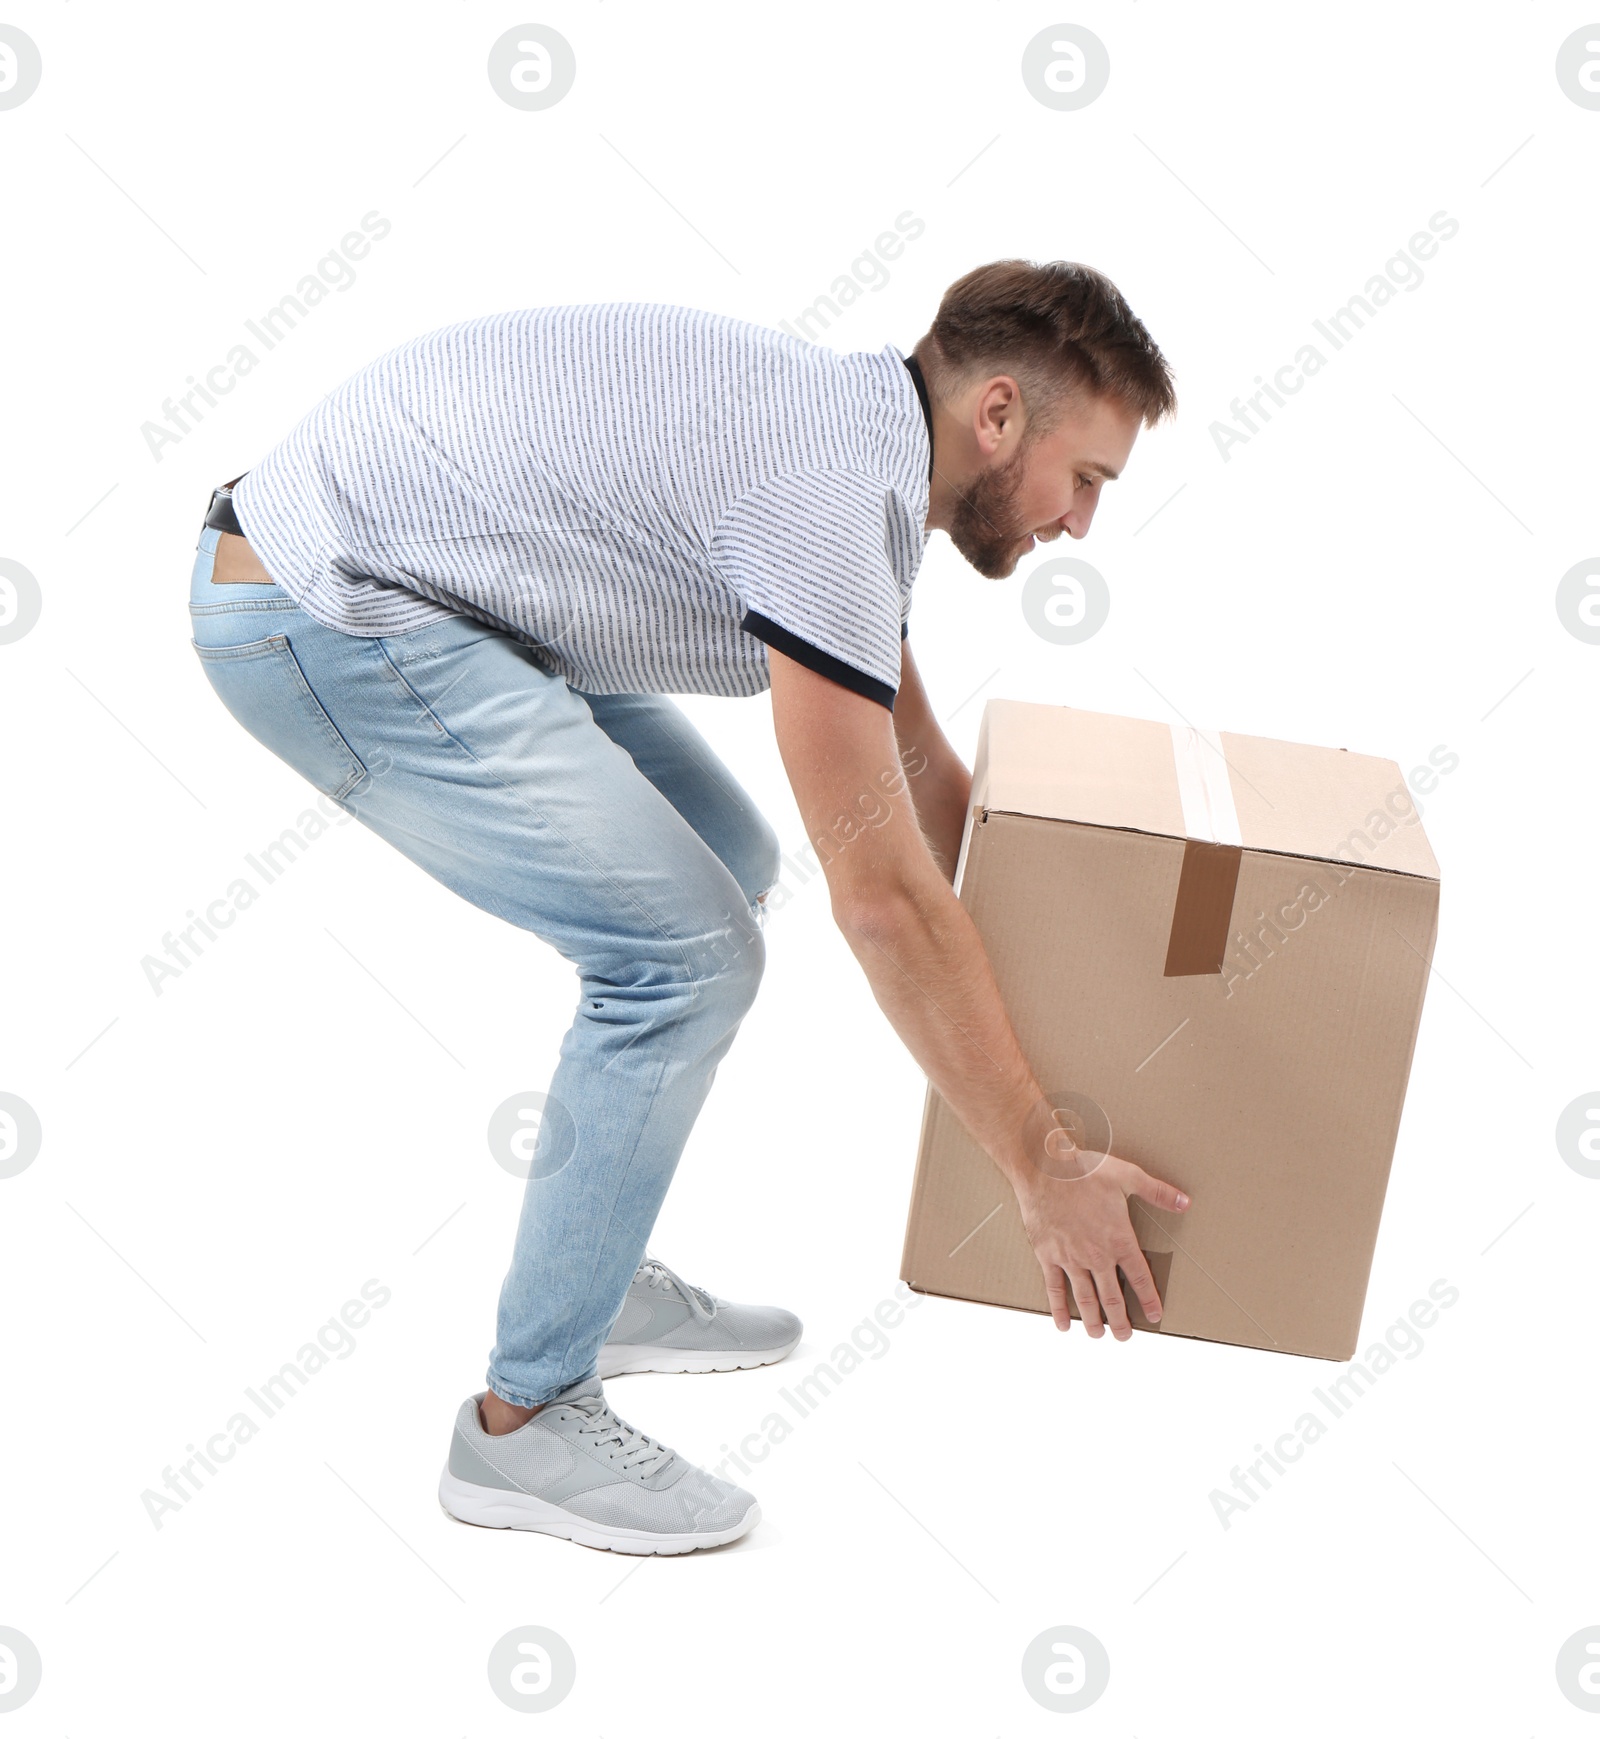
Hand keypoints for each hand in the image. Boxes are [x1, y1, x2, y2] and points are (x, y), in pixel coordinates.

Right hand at [1014, 1149, 1189, 1339]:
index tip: (1155, 1315)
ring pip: (1085, 1299)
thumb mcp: (1127, 1176)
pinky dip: (1058, 1309)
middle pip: (1112, 1297)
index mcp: (1119, 1240)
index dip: (1149, 1299)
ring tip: (1098, 1336)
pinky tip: (1063, 1325)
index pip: (1140, 1277)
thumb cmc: (1085, 1170)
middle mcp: (1097, 1256)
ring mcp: (1071, 1259)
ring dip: (1093, 1321)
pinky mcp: (1048, 1256)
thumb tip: (1185, 1202)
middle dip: (1120, 1321)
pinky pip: (1054, 1289)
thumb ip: (1158, 1192)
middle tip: (1124, 1337)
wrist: (1044, 1169)